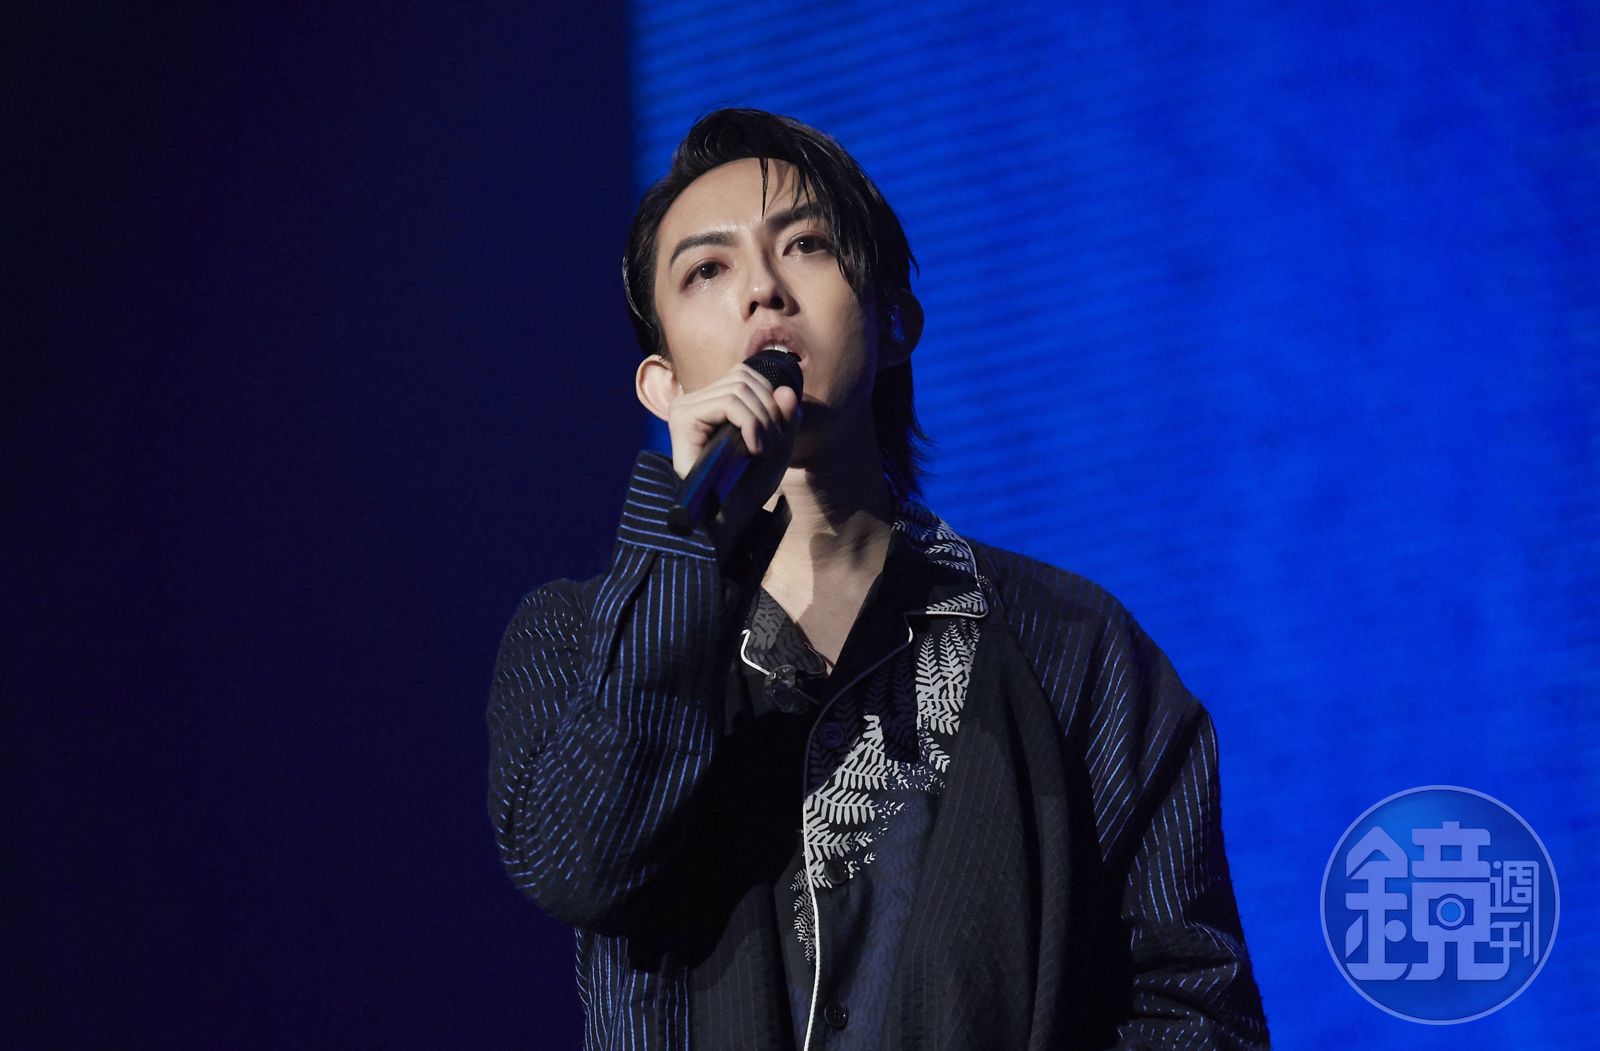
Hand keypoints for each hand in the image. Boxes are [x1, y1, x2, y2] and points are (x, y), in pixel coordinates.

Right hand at [665, 359, 802, 520]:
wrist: (726, 521)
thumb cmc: (747, 487)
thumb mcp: (777, 447)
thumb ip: (785, 417)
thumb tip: (786, 389)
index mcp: (710, 404)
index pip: (745, 375)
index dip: (770, 400)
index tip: (775, 437)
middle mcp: (693, 402)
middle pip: (744, 377)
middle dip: (769, 411)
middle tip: (770, 447)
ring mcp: (684, 409)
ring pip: (739, 389)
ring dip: (763, 421)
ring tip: (762, 452)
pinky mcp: (682, 419)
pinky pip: (729, 404)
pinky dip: (752, 424)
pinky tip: (753, 450)